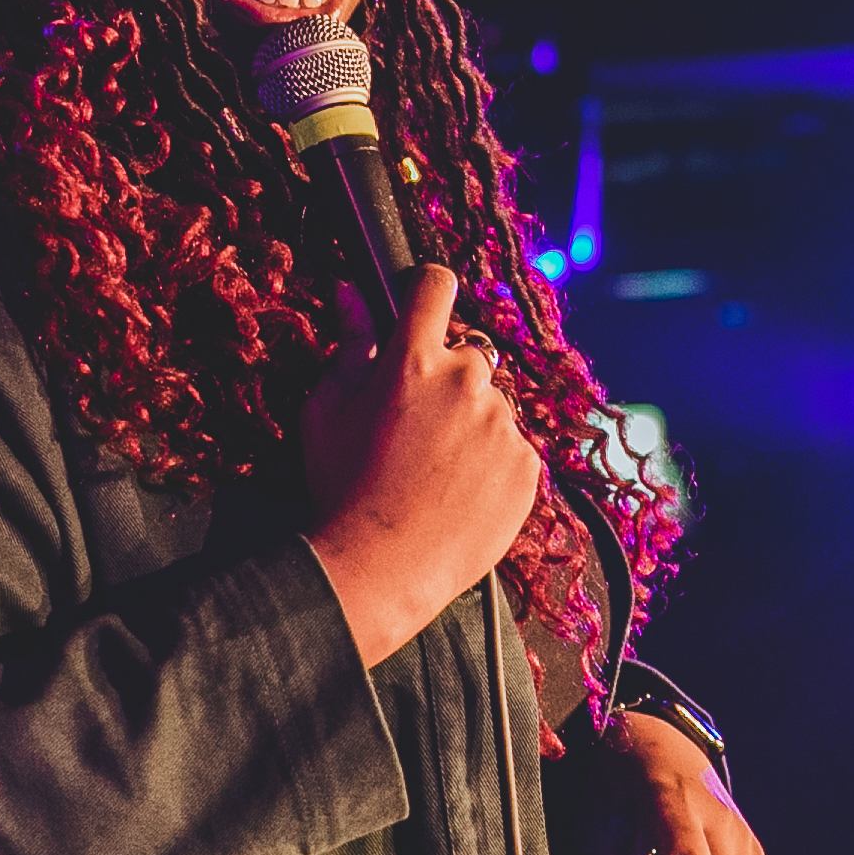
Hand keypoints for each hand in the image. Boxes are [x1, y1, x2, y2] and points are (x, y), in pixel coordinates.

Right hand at [301, 267, 543, 668]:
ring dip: (470, 423)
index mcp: (413, 360)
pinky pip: (513, 447)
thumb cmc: (342, 488)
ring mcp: (504, 426)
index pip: (434, 286)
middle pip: (466, 355)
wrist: (383, 568)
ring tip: (434, 470)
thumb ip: (347, 345)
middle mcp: (468, 383)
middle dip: (445, 378)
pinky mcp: (527, 467)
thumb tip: (351, 293)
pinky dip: (491, 461)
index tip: (421, 308)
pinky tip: (457, 491)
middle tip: (414, 426)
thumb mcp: (326, 411)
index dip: (426, 291)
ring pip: (491, 405)